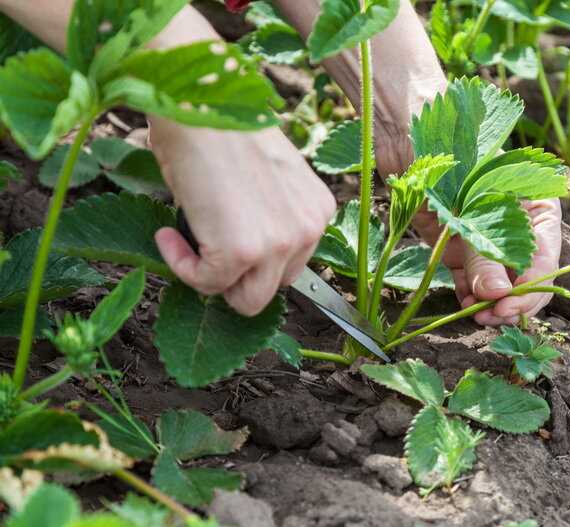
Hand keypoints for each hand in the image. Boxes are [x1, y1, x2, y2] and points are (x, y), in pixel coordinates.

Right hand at [149, 119, 335, 315]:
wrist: (201, 100)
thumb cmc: (223, 126)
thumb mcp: (263, 177)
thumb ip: (267, 215)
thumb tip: (240, 253)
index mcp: (317, 209)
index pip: (292, 263)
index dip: (255, 260)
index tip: (223, 241)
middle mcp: (309, 228)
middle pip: (275, 287)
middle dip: (239, 275)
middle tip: (205, 247)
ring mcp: (280, 242)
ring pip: (248, 300)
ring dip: (213, 279)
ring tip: (186, 240)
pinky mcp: (244, 251)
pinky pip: (208, 284)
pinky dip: (181, 266)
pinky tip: (167, 235)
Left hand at [376, 132, 562, 325]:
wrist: (407, 133)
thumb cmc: (449, 152)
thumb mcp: (469, 205)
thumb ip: (482, 251)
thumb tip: (498, 295)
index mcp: (537, 207)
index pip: (546, 258)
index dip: (532, 288)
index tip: (509, 307)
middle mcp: (517, 226)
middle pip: (527, 277)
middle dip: (512, 301)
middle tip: (492, 318)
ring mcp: (488, 238)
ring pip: (500, 284)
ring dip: (491, 303)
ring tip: (475, 315)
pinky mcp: (460, 246)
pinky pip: (472, 280)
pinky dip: (470, 295)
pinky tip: (463, 304)